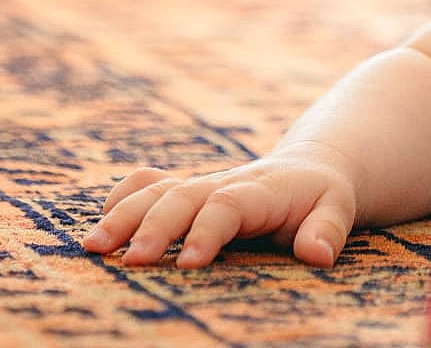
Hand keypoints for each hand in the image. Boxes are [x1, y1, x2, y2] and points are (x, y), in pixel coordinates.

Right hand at [81, 144, 358, 268]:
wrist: (310, 169)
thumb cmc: (320, 198)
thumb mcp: (337, 209)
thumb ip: (327, 229)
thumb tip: (317, 254)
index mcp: (261, 189)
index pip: (228, 204)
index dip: (207, 230)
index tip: (189, 262)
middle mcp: (223, 183)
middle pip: (182, 196)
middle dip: (154, 226)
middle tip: (130, 261)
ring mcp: (200, 185)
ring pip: (156, 190)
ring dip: (123, 215)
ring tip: (93, 247)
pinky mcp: (184, 191)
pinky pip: (147, 186)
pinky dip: (121, 199)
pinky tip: (97, 226)